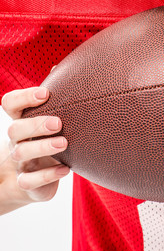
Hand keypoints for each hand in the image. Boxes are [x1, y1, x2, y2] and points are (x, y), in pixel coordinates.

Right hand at [1, 87, 69, 210]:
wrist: (34, 180)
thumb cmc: (46, 140)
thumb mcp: (49, 118)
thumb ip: (55, 96)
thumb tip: (59, 67)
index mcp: (21, 120)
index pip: (10, 104)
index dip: (24, 97)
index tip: (45, 93)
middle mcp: (17, 141)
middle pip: (14, 129)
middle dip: (35, 124)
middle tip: (58, 122)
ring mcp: (20, 162)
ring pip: (21, 153)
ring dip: (43, 147)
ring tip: (64, 143)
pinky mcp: (28, 183)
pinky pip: (30, 181)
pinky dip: (47, 175)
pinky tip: (65, 169)